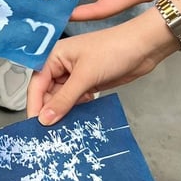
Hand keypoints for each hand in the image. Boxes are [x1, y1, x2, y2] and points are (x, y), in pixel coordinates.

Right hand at [26, 11, 176, 124]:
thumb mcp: (85, 76)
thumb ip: (64, 99)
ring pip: (60, 99)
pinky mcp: (87, 84)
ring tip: (66, 127)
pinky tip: (80, 118)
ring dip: (64, 112)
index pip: (36, 85)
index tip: (35, 126)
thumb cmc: (114, 50)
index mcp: (53, 56)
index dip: (35, 105)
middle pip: (47, 94)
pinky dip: (76, 110)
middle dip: (50, 111)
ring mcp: (74, 75)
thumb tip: (44, 119)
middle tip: (51, 132)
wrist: (145, 47)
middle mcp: (60, 65)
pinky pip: (74, 101)